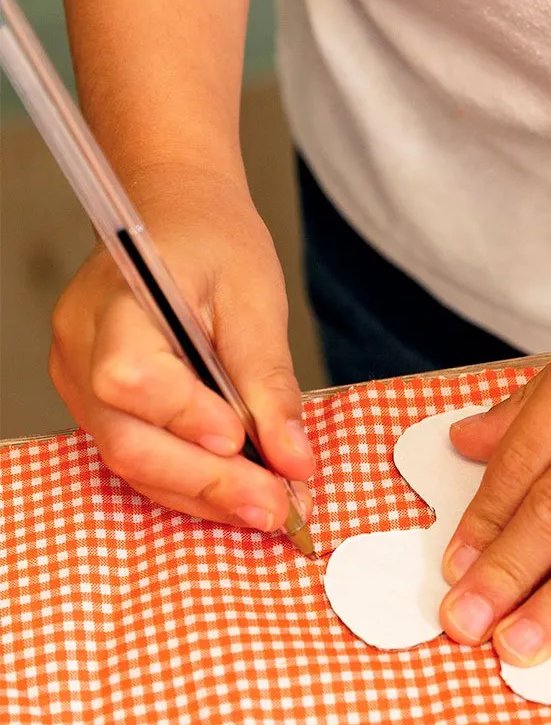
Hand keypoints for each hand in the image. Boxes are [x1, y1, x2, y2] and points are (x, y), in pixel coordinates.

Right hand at [50, 163, 313, 529]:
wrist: (178, 217)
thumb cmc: (213, 244)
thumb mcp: (255, 301)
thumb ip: (270, 383)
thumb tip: (294, 460)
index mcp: (117, 303)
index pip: (130, 376)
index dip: (185, 416)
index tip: (243, 439)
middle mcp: (82, 349)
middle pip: (128, 439)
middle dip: (207, 481)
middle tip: (276, 506)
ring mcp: (83, 382)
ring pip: (132, 463)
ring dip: (204, 495)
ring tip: (268, 507)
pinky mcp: (102, 406)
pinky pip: (140, 458)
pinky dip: (192, 483)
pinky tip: (239, 493)